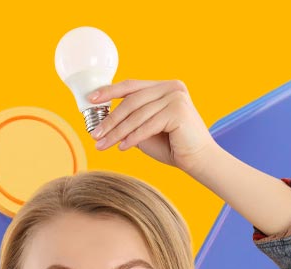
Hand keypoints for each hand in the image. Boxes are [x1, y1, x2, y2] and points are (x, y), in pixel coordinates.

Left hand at [88, 79, 218, 174]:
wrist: (199, 161)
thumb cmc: (172, 146)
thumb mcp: (145, 129)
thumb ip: (130, 120)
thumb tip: (102, 119)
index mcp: (164, 87)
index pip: (131, 86)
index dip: (109, 91)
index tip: (91, 100)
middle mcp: (171, 88)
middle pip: (132, 101)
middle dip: (110, 119)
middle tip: (95, 134)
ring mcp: (176, 97)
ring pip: (137, 115)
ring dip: (117, 132)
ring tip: (103, 145)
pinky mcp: (179, 111)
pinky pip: (148, 125)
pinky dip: (133, 137)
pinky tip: (122, 147)